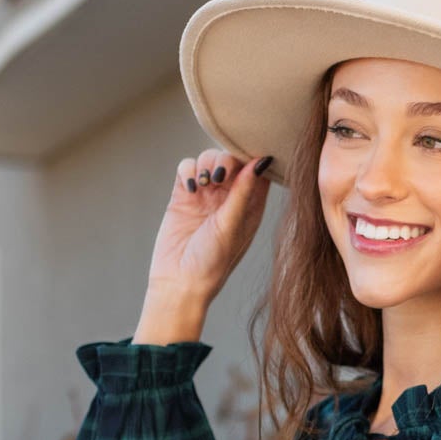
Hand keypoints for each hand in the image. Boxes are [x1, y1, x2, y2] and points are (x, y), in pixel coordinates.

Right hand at [143, 149, 273, 307]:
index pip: (258, 171)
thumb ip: (244, 191)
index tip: (245, 159)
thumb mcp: (232, 225)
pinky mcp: (183, 195)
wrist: (179, 282)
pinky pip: (187, 168)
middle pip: (231, 159)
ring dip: (205, 163)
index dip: (253, 157)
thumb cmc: (212, 262)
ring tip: (203, 185)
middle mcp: (229, 199)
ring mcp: (206, 196)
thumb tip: (262, 159)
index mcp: (250, 208)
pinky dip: (188, 171)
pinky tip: (190, 189)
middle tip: (219, 176)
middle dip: (225, 159)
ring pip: (208, 159)